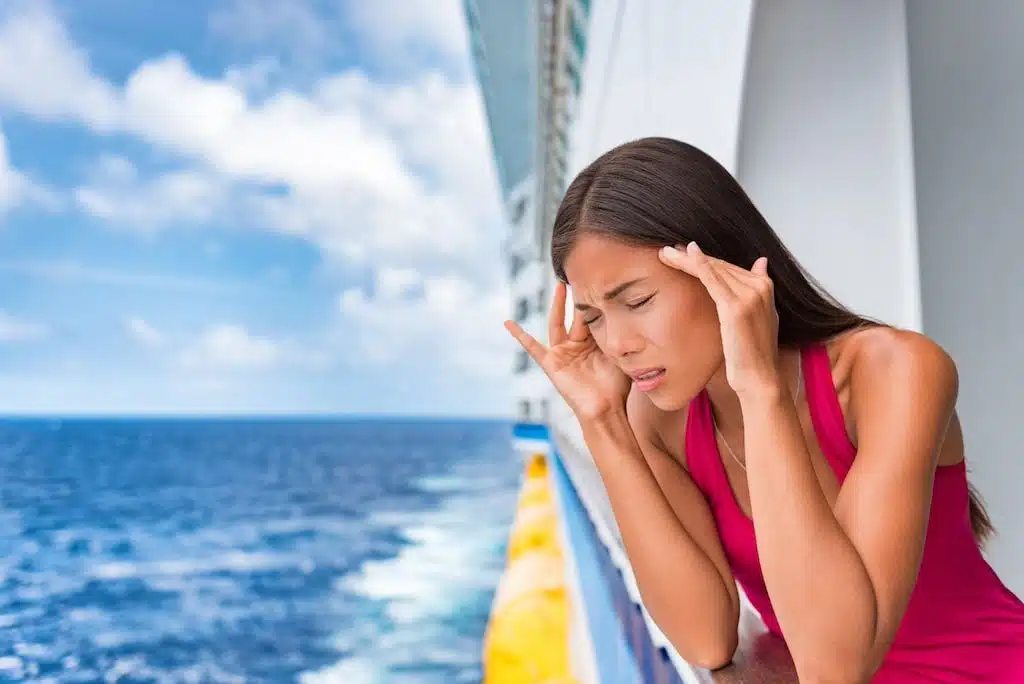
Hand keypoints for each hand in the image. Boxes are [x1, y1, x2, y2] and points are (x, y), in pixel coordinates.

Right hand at [504, 282, 631, 420]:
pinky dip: (520, 335)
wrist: (606, 409)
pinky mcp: (551, 364)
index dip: (595, 301)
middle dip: (577, 297)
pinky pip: (532, 347)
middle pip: (575, 316)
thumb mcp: (620, 356)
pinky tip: (508, 323)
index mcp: (594, 344)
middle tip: (580, 276)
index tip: (601, 281)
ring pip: (558, 324)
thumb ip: (620, 338)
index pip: (592, 317)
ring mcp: (562, 354)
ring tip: (559, 285)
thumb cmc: (617, 388)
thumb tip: (632, 317)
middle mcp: (577, 347)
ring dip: (557, 305)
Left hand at [659, 242, 781, 396]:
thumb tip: (761, 262)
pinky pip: (713, 280)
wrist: (759, 378)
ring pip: (713, 269)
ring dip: (687, 259)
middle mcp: (759, 286)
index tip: (683, 253)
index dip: (704, 260)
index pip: (728, 267)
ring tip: (666, 253)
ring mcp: (749, 295)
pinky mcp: (736, 307)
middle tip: (668, 250)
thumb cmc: (754, 354)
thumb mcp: (761, 317)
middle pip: (719, 265)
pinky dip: (699, 265)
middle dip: (691, 257)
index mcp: (764, 286)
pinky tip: (687, 254)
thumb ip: (757, 291)